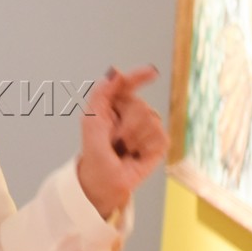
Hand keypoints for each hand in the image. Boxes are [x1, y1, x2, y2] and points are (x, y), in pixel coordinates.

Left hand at [75, 65, 168, 218]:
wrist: (103, 180)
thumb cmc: (95, 151)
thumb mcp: (91, 121)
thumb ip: (101, 93)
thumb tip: (115, 71)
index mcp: (116, 104)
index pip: (129, 85)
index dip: (140, 76)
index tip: (152, 73)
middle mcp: (134, 112)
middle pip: (140, 105)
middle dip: (124, 124)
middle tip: (114, 139)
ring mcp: (149, 127)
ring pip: (151, 120)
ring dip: (133, 138)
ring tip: (124, 148)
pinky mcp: (160, 143)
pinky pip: (160, 136)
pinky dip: (145, 147)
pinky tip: (136, 154)